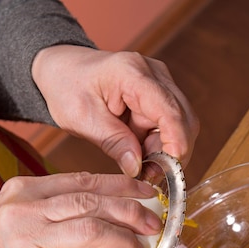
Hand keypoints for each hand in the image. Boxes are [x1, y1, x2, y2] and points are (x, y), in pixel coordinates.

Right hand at [0, 173, 161, 247]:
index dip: (121, 185)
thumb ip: (60, 212)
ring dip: (126, 238)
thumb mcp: (24, 225)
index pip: (82, 180)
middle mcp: (25, 210)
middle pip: (93, 201)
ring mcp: (31, 240)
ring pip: (94, 227)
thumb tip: (115, 210)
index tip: (146, 190)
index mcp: (23, 192)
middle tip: (154, 221)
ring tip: (141, 246)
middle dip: (132, 210)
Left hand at [31, 46, 199, 176]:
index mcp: (132, 73)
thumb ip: (113, 142)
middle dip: (171, 153)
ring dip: (165, 152)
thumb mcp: (83, 119)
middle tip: (149, 174)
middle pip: (184, 120)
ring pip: (182, 127)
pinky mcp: (161, 97)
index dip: (175, 144)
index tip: (169, 171)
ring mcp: (161, 84)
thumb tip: (138, 168)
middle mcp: (154, 75)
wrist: (64, 71)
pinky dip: (160, 147)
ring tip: (140, 164)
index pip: (169, 111)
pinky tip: (141, 154)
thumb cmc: (68, 87)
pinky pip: (171, 128)